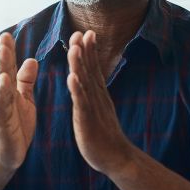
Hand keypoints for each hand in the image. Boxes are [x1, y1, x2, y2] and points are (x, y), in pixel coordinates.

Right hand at [0, 33, 38, 173]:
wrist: (7, 156)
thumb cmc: (16, 127)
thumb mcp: (25, 101)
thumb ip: (26, 81)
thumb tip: (31, 60)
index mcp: (9, 91)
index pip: (9, 67)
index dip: (8, 51)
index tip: (8, 34)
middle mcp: (2, 97)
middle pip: (3, 71)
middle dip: (4, 54)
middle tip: (4, 37)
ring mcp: (0, 109)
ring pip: (1, 85)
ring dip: (2, 67)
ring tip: (3, 51)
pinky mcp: (2, 123)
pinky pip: (2, 105)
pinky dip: (2, 92)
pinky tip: (3, 80)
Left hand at [66, 31, 135, 174]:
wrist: (117, 157)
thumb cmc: (105, 134)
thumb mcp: (100, 108)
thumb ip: (94, 93)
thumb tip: (90, 79)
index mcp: (97, 94)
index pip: (93, 68)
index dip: (89, 50)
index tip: (87, 32)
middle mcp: (97, 97)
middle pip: (89, 70)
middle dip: (84, 51)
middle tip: (80, 32)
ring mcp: (93, 108)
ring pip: (85, 83)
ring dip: (80, 65)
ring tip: (75, 48)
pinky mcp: (88, 121)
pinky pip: (82, 103)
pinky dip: (77, 89)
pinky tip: (72, 78)